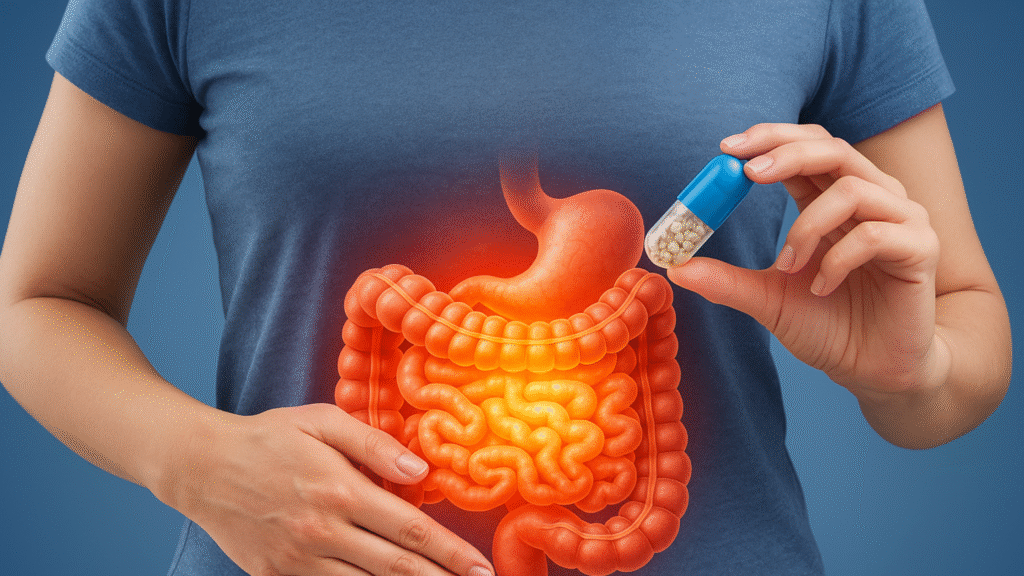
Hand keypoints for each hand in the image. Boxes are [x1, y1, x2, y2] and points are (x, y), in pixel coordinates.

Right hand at [163, 403, 493, 575]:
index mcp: (338, 490)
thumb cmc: (269, 437)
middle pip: (396, 568)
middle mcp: (322, 532)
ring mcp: (299, 561)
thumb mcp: (322, 421)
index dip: (451, 553)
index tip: (481, 567)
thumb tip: (422, 473)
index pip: (409, 529)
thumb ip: (374, 445)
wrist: (200, 466)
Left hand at [668, 124, 948, 400]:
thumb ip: (725, 280)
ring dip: (808, 226)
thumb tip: (674, 266)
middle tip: (748, 172)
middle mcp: (871, 199)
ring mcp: (902, 220)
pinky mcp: (921, 250)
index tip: (728, 150)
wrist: (874, 371)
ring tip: (787, 266)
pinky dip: (838, 259)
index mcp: (833, 200)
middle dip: (786, 152)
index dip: (770, 139)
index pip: (806, 146)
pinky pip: (876, 234)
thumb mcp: (766, 299)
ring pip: (852, 190)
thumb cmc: (827, 326)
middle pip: (833, 148)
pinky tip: (822, 287)